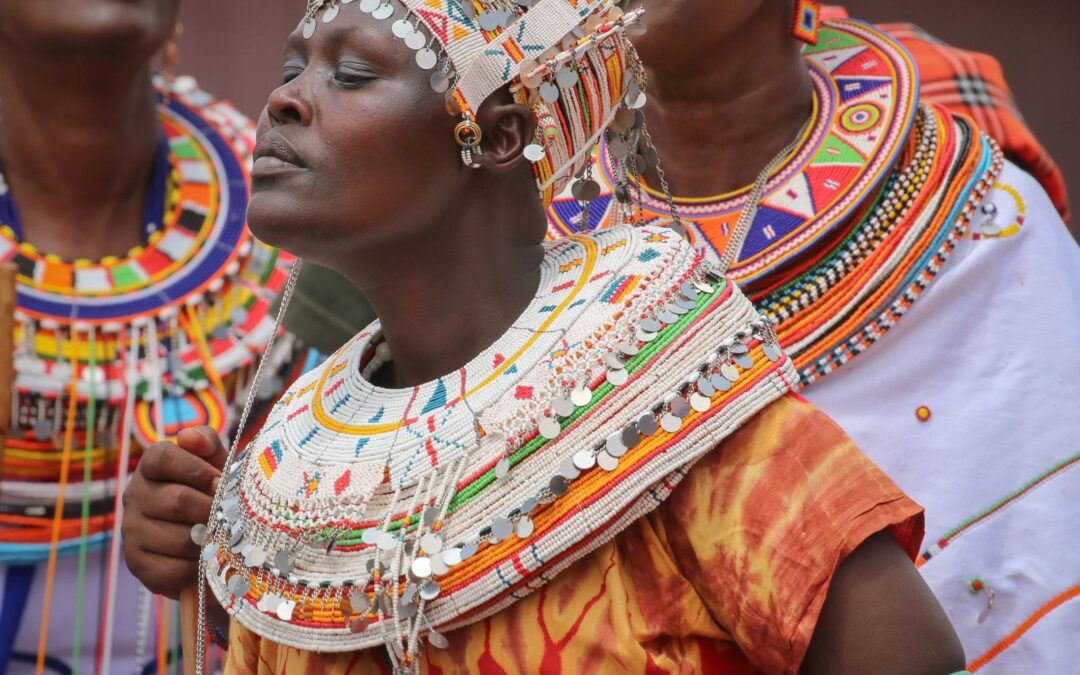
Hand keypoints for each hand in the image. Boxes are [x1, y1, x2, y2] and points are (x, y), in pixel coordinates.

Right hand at [122, 426, 226, 599]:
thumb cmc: (212, 490)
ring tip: (222, 539)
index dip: (197, 470)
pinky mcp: (136, 563)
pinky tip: (206, 561)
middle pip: (177, 501)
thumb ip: (207, 443)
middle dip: (212, 510)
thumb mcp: (215, 462)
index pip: (163, 458)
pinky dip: (197, 568)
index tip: (221, 482)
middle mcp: (134, 495)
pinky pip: (171, 570)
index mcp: (150, 466)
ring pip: (178, 539)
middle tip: (232, 517)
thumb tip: (189, 437)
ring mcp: (131, 530)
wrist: (207, 534)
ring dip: (208, 542)